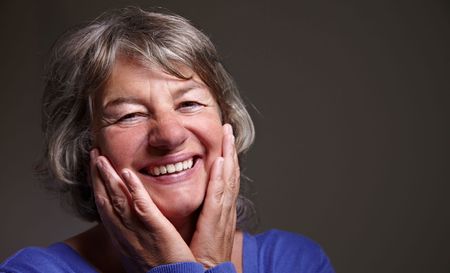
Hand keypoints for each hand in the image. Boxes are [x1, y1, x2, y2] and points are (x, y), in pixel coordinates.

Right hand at [91, 149, 194, 271]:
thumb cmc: (160, 272)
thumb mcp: (140, 254)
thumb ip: (136, 237)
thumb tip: (133, 229)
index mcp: (123, 238)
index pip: (106, 209)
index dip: (98, 187)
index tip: (95, 169)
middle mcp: (124, 234)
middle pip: (105, 200)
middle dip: (96, 177)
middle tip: (93, 154)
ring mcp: (138, 232)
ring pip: (117, 200)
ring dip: (107, 177)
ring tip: (100, 157)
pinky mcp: (156, 230)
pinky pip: (141, 207)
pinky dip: (133, 189)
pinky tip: (126, 173)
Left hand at [189, 124, 239, 267]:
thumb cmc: (200, 259)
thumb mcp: (204, 231)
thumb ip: (202, 215)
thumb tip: (196, 203)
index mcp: (221, 212)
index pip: (225, 180)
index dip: (226, 160)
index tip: (224, 141)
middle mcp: (225, 211)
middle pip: (230, 175)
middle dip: (230, 151)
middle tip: (228, 130)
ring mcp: (223, 216)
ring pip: (228, 180)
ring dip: (228, 157)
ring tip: (227, 136)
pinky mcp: (215, 224)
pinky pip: (218, 197)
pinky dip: (221, 179)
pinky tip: (220, 162)